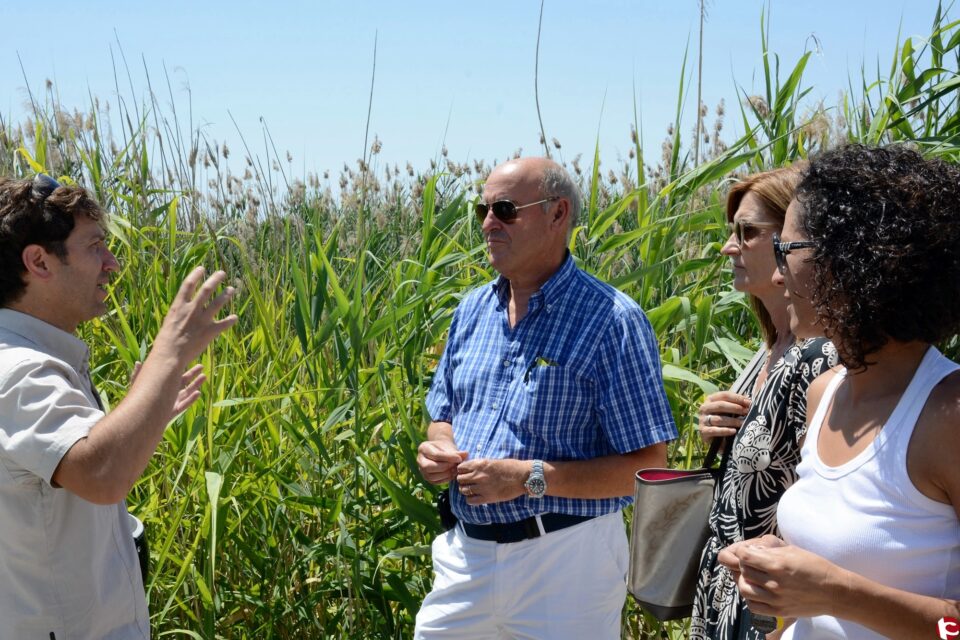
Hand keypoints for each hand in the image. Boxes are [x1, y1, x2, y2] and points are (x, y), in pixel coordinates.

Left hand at [132, 361, 205, 420]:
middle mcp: (169, 394)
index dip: (181, 368)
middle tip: (201, 367)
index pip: (175, 375)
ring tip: (204, 377)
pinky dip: (191, 399)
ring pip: (186, 393)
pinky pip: (184, 405)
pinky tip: (198, 393)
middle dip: (192, 375)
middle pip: (183, 383)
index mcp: (162, 386)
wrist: (137, 421)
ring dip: (195, 385)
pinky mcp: (172, 412)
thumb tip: (138, 363)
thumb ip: (137, 375)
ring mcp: (172, 403)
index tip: (189, 360)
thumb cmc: (135, 402)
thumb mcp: (136, 386)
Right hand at [153, 268, 237, 365]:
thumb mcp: (169, 321)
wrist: (170, 355)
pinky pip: (224, 324)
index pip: (188, 284)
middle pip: (206, 289)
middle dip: (215, 279)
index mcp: (179, 306)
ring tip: (231, 289)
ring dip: (225, 295)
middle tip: (222, 273)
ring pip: (217, 303)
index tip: (202, 268)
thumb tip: (183, 305)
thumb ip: (179, 312)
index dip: (195, 275)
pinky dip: (230, 320)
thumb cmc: (166, 340)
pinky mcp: (209, 332)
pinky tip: (235, 317)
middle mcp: (191, 310)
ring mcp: (201, 320)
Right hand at [417, 439, 467, 484]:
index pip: (435, 455)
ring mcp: (421, 470)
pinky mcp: (426, 478)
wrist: (441, 451)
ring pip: (431, 476)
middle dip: (445, 467)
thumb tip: (466, 454)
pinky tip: (452, 475)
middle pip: (429, 467)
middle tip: (456, 466)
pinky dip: (445, 479)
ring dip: (445, 474)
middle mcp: (419, 459)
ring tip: (455, 470)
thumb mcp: (450, 447)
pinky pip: (434, 482)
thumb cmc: (446, 448)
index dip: (448, 458)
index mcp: (423, 448)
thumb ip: (457, 452)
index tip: (459, 458)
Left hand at [456, 458, 527, 504]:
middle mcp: (478, 476)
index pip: (460, 468)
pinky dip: (471, 499)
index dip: (462, 471)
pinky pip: (470, 500)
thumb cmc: (510, 467)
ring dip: (466, 490)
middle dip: (463, 481)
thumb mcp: (492, 461)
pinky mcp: (487, 498)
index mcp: (479, 464)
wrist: (522, 476)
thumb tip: (470, 470)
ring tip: (473, 490)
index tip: (466, 473)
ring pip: (463, 490)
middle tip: (469, 482)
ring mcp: (482, 487)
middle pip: (460, 479)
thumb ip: (480, 466)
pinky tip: (476, 496)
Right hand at [698, 390, 750, 441]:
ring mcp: (702, 419)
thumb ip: (736, 403)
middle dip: (735, 408)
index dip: (737, 398)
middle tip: (746, 412)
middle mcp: (704, 408)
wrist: (714, 437)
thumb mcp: (728, 409)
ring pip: (718, 419)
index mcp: (711, 399)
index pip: (724, 395)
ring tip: (743, 423)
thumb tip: (749, 400)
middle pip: (720, 405)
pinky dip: (724, 431)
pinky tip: (734, 431)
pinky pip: (714, 430)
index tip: (749, 403)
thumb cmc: (723, 419)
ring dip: (733, 421)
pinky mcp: (703, 431)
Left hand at [720, 536, 841, 618]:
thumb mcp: (792, 551)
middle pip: (743, 572)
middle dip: (744, 565)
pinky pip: (753, 606)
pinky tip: (757, 592)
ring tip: (753, 578)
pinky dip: (751, 599)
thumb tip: (752, 550)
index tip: (748, 552)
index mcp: (777, 565)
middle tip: (751, 564)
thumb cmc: (815, 567)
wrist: (834, 591)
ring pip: (744, 590)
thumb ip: (770, 551)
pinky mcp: (779, 611)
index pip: (744, 556)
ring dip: (745, 581)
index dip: (743, 552)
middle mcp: (774, 583)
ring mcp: (776, 599)